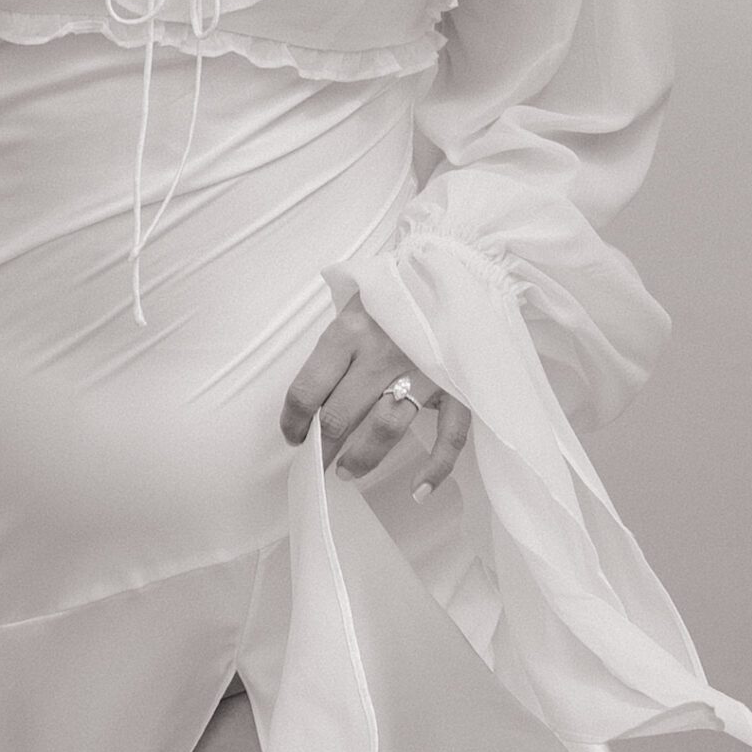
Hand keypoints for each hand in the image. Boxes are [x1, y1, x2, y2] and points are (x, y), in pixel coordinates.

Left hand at [280, 297, 470, 502]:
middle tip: (317, 459)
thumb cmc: (398, 287)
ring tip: (347, 471)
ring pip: (386, 428)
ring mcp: (423, 370)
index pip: (307, 391)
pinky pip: (449, 433)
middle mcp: (382, 354)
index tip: (292, 435)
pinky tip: (418, 489)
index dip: (293, 422)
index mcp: (349, 332)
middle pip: (340, 417)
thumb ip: (335, 346)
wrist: (459, 262)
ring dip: (362, 458)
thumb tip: (310, 400)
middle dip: (322, 447)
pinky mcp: (459, 383)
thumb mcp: (356, 302)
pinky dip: (436, 466)